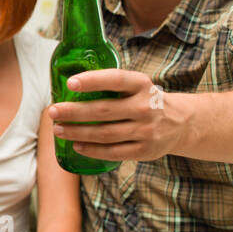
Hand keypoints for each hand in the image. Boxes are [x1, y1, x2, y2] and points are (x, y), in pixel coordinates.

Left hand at [49, 68, 184, 162]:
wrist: (179, 123)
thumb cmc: (145, 100)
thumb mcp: (137, 85)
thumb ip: (112, 84)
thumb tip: (69, 85)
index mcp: (141, 85)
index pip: (115, 80)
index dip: (92, 81)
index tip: (70, 83)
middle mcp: (145, 107)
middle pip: (103, 110)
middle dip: (74, 112)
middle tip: (52, 111)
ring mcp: (146, 130)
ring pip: (104, 134)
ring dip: (77, 132)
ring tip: (58, 129)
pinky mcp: (144, 150)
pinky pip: (112, 152)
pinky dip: (92, 150)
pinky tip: (76, 145)